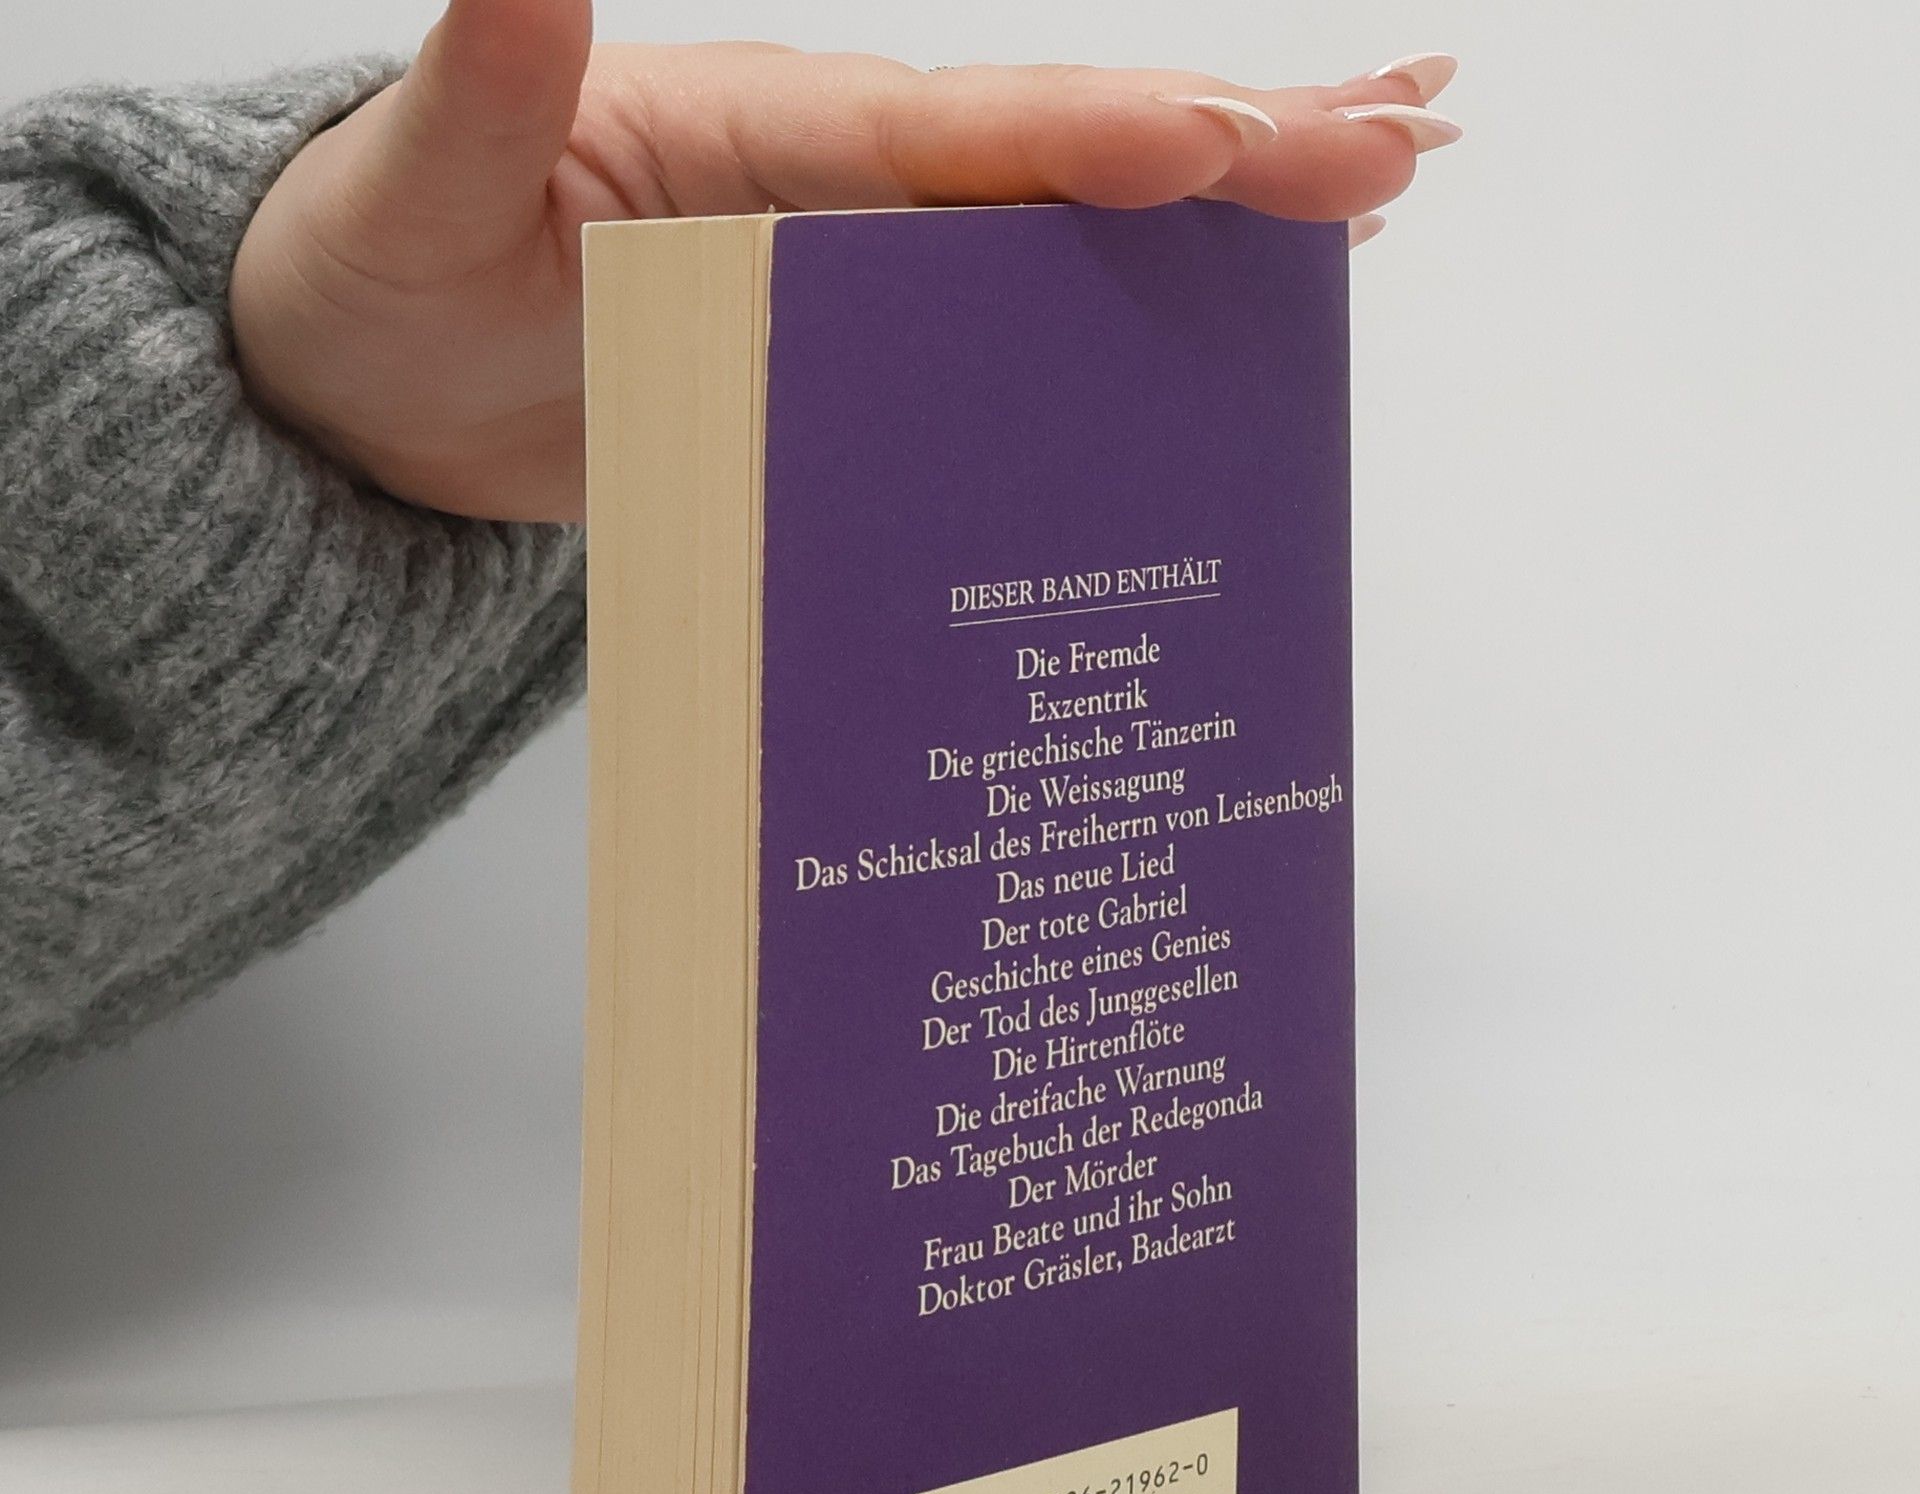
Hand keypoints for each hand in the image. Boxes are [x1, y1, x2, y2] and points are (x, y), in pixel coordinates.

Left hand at [231, 4, 1460, 523]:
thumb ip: (490, 78)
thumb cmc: (385, 289)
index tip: (1234, 143)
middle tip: (1405, 141)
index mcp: (767, 138)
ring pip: (1071, 232)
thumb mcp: (419, 185)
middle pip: (1068, 158)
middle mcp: (838, 189)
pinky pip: (1016, 329)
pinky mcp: (856, 359)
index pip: (966, 133)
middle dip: (1238, 149)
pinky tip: (1216, 320)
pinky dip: (1127, 309)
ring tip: (1378, 193)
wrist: (373, 398)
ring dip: (1226, 214)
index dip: (1102, 138)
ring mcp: (858, 273)